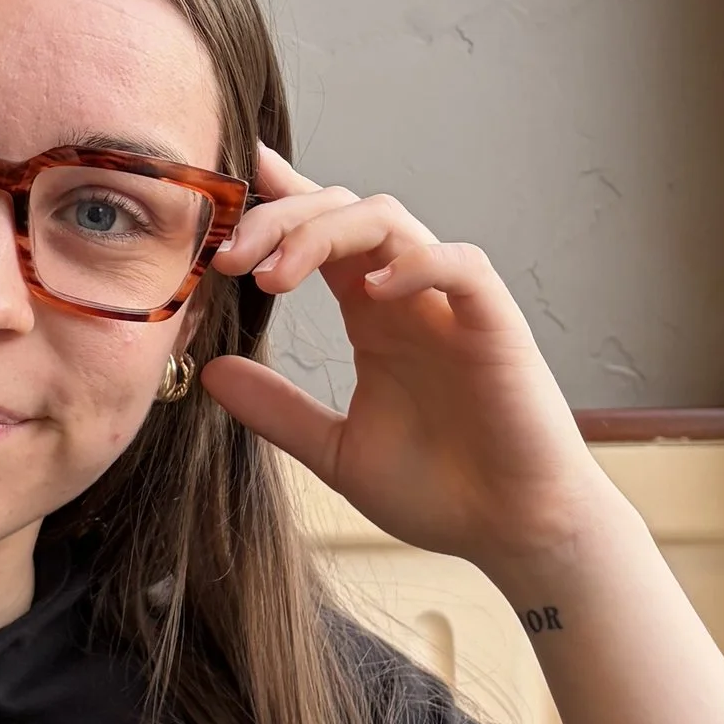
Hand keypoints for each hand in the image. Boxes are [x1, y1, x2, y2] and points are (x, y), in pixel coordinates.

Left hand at [197, 148, 614, 580]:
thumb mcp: (335, 451)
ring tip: (275, 276)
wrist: (514, 533)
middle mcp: (406, 296)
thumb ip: (278, 410)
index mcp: (371, 315)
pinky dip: (415, 263)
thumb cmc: (441, 492)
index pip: (319, 232)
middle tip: (228, 258)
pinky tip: (372, 289)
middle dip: (278, 218)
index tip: (222, 191)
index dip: (275, 201)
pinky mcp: (494, 323)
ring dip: (324, 232)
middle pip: (341, 210)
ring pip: (389, 220)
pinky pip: (459, 264)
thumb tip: (209, 372)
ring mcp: (450, 303)